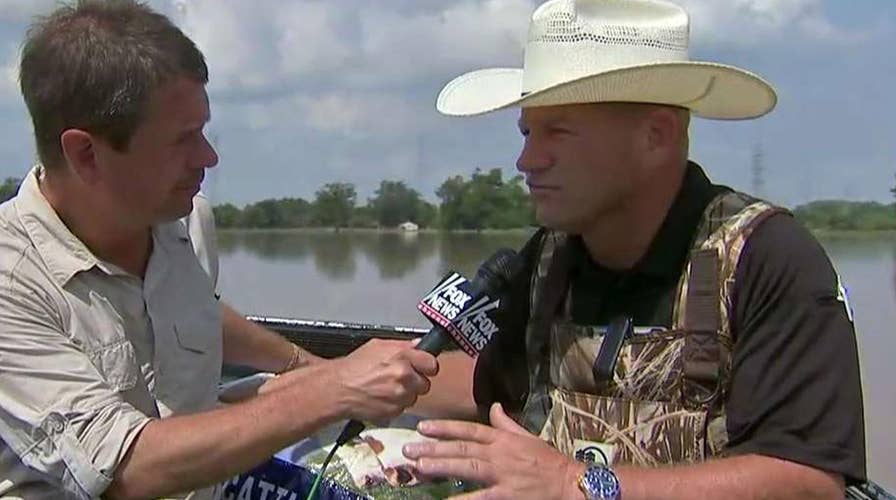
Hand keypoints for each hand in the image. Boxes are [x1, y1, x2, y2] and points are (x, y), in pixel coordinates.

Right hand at [333, 339, 438, 421]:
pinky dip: (395, 404)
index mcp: (402, 356)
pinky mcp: (394, 411)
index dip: (426, 366)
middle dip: (415, 381)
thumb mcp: (377, 346)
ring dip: (405, 394)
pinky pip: (402, 408)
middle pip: (425, 383)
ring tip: (386, 388)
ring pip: (414, 396)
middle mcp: (404, 375)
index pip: (432, 363)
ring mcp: (400, 395)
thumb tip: (418, 345)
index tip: (422, 367)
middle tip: (400, 379)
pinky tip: (381, 397)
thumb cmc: (353, 367)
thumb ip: (402, 345)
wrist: (337, 389)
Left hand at [403, 403, 584, 499]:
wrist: (570, 482)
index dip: (444, 428)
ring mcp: (501, 474)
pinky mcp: (505, 494)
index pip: (468, 429)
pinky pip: (479, 497)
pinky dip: (461, 498)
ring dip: (440, 465)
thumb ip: (507, 423)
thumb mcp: (528, 436)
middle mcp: (498, 453)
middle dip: (433, 447)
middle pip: (461, 447)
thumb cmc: (549, 461)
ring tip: (418, 465)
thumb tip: (494, 406)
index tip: (423, 427)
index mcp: (503, 438)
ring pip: (465, 467)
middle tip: (409, 448)